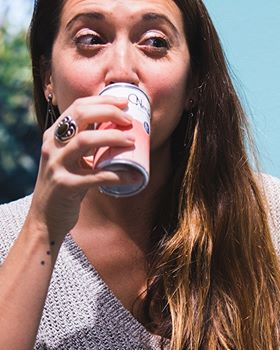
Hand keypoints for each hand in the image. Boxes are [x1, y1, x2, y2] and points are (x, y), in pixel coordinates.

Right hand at [30, 95, 135, 237]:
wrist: (45, 218)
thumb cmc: (65, 187)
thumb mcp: (70, 161)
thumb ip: (86, 148)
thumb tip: (118, 136)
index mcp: (54, 136)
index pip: (77, 107)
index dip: (102, 101)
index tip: (123, 103)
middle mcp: (52, 146)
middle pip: (81, 116)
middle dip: (108, 113)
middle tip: (130, 121)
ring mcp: (57, 165)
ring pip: (85, 140)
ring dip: (112, 138)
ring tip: (132, 141)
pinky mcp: (66, 186)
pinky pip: (96, 177)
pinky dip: (118, 176)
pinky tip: (134, 177)